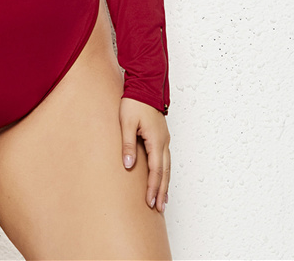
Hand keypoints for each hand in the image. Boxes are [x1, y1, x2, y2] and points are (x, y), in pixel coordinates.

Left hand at [119, 96, 170, 212]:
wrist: (145, 85)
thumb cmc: (134, 102)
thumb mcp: (127, 122)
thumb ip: (128, 144)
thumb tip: (129, 165)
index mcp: (156, 140)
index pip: (156, 170)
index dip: (153, 188)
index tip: (150, 202)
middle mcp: (163, 142)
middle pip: (165, 172)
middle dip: (162, 191)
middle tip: (159, 208)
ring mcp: (164, 139)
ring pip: (167, 166)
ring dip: (164, 183)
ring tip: (163, 200)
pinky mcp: (161, 136)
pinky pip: (165, 158)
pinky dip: (164, 172)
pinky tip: (162, 177)